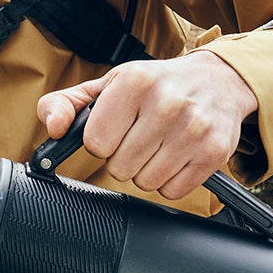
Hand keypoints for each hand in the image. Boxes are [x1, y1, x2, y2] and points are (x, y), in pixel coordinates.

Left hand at [36, 51, 256, 199]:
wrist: (218, 81)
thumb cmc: (155, 85)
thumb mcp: (107, 84)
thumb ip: (65, 104)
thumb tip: (54, 128)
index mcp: (134, 82)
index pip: (96, 143)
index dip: (102, 140)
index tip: (116, 127)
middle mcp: (167, 103)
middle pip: (120, 168)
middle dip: (125, 156)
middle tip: (141, 135)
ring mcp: (194, 129)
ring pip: (145, 182)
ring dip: (147, 170)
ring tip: (160, 143)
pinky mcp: (213, 153)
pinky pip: (172, 191)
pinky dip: (171, 180)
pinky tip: (178, 154)